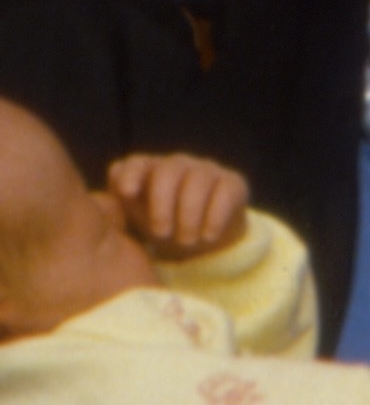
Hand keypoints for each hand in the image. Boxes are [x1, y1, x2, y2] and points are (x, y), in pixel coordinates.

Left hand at [106, 152, 247, 259]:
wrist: (202, 238)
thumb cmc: (160, 226)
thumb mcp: (133, 220)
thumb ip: (113, 210)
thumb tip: (103, 208)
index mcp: (148, 170)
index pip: (136, 164)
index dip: (131, 175)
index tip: (127, 193)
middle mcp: (176, 164)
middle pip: (168, 172)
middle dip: (163, 205)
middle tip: (162, 234)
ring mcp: (206, 170)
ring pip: (197, 181)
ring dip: (190, 214)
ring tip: (186, 241)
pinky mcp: (232, 182)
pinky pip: (225, 192)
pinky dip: (215, 216)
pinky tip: (208, 236)